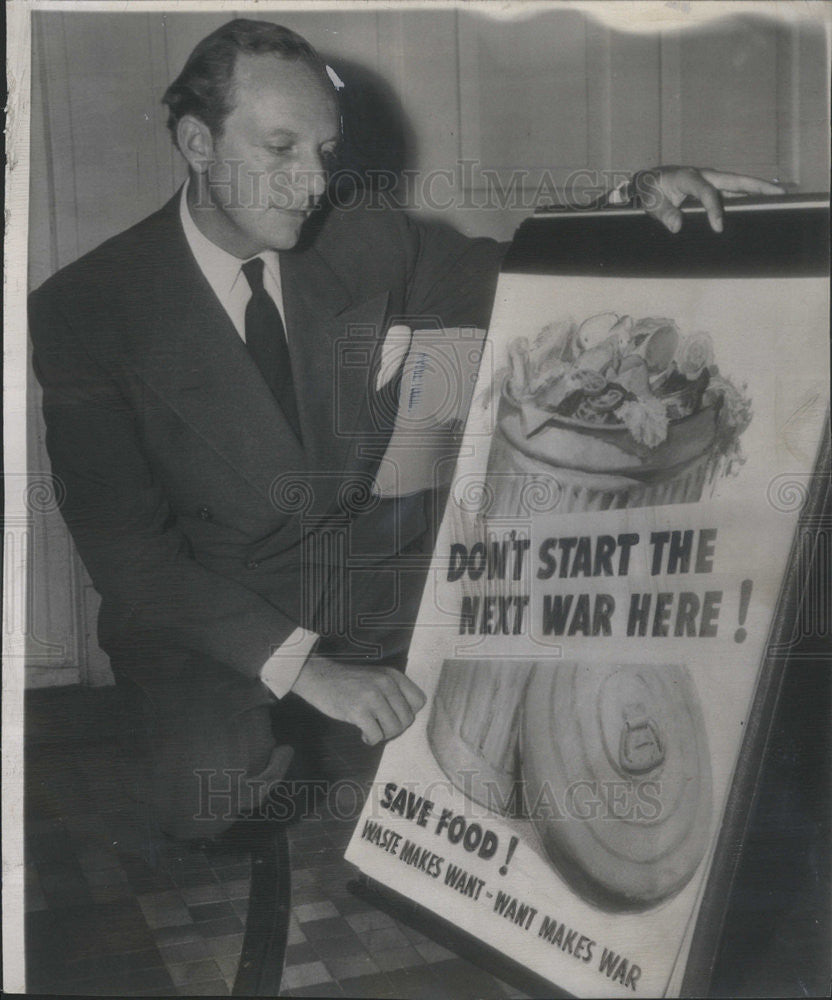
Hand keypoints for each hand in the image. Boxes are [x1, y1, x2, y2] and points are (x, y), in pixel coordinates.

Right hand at [292, 654, 426, 745]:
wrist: (319, 677)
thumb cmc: (348, 682)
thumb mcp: (376, 677)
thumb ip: (394, 692)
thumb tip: (408, 719)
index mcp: (393, 675)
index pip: (419, 701)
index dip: (408, 713)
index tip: (393, 715)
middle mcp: (385, 683)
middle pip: (407, 719)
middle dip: (394, 728)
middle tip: (379, 725)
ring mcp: (371, 696)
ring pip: (394, 729)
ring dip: (383, 735)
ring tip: (371, 729)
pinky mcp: (358, 710)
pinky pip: (376, 736)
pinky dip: (370, 739)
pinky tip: (363, 733)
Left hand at [634, 167, 784, 233]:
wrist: (648, 181)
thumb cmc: (650, 190)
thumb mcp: (650, 203)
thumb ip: (663, 213)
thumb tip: (677, 226)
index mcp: (688, 177)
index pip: (706, 191)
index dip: (714, 209)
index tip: (718, 227)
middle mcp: (704, 175)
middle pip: (735, 180)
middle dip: (757, 186)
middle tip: (779, 194)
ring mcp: (710, 180)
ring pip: (738, 184)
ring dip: (758, 190)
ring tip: (779, 198)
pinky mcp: (712, 186)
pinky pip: (732, 191)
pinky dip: (747, 195)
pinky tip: (759, 204)